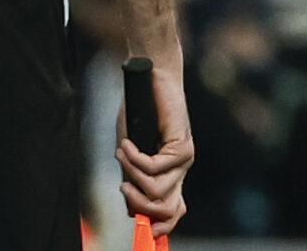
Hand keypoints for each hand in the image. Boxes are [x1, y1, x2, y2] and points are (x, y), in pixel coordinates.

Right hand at [115, 63, 193, 236]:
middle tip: (123, 187)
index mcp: (170, 173)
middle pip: (168, 209)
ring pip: (158, 190)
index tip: (141, 226)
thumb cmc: (138, 110)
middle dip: (140, 205)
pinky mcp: (182, 147)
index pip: (174, 211)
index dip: (161, 225)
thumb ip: (132, 174)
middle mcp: (181, 170)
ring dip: (132, 174)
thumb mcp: (130, 149)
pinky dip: (133, 157)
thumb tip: (131, 205)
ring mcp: (184, 160)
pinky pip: (154, 167)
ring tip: (122, 152)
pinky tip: (126, 142)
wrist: (150, 79)